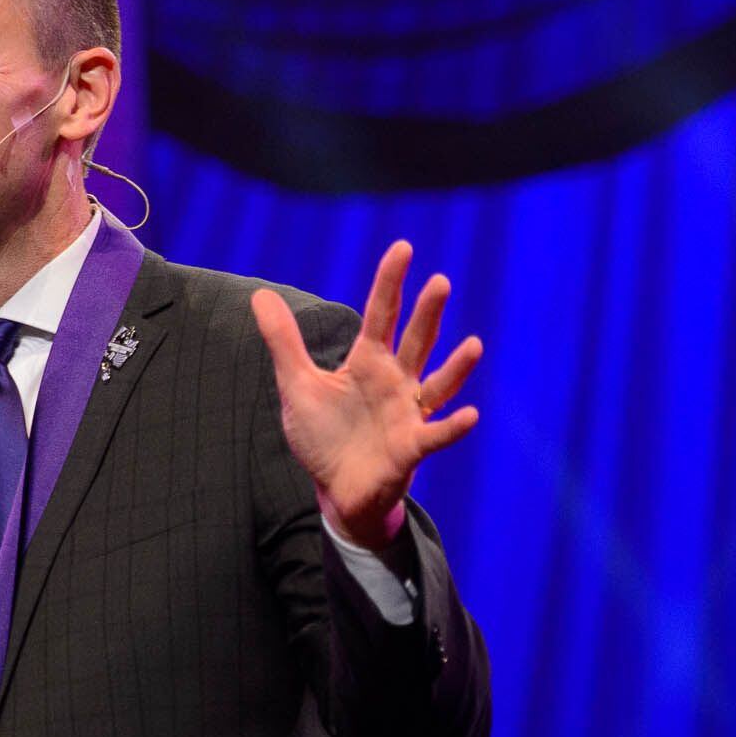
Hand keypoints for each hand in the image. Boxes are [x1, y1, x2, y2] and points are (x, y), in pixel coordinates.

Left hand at [252, 241, 483, 549]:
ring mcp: (407, 414)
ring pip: (436, 384)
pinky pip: (436, 435)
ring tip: (474, 344)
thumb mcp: (296, 383)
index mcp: (367, 362)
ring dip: (456, 366)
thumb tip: (260, 294)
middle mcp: (394, 382)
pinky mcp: (411, 448)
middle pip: (414, 341)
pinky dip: (453, 426)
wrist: (334, 489)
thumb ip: (283, 340)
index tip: (404, 247)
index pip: (381, 313)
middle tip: (441, 280)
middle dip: (427, 313)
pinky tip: (470, 415)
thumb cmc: (323, 434)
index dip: (390, 281)